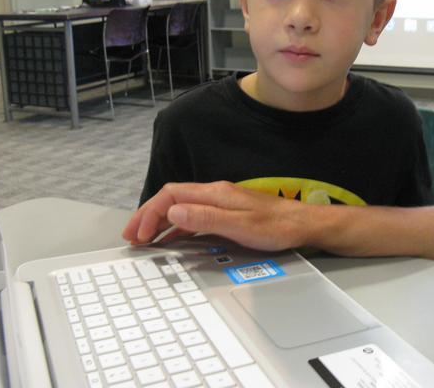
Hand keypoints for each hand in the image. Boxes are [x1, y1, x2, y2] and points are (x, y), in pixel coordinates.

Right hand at [122, 181, 309, 250]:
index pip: (171, 195)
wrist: (303, 224)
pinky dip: (175, 226)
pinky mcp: (226, 213)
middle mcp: (214, 194)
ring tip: (143, 238)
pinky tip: (170, 238)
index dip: (150, 213)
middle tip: (130, 236)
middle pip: (171, 198)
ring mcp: (220, 203)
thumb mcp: (240, 225)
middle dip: (147, 215)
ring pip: (180, 207)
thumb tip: (173, 211)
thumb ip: (206, 218)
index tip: (139, 234)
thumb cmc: (276, 227)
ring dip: (159, 221)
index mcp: (215, 193)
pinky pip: (192, 216)